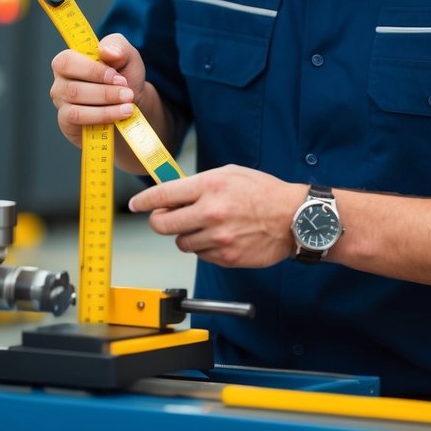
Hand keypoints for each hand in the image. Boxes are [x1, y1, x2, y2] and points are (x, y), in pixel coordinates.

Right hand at [49, 34, 145, 148]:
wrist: (131, 105)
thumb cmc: (124, 77)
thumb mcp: (127, 56)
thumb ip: (117, 46)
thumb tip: (106, 50)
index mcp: (68, 61)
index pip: (68, 62)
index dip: (92, 70)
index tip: (117, 77)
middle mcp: (60, 82)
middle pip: (73, 89)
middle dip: (105, 93)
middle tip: (128, 94)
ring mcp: (61, 104)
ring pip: (76, 108)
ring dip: (106, 108)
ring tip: (128, 107)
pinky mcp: (67, 123)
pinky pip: (79, 121)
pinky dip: (102, 118)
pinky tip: (120, 116)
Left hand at [128, 165, 306, 267]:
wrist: (295, 219)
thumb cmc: (264, 192)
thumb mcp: (230, 173)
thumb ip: (198, 183)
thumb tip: (171, 193)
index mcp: (210, 186)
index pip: (163, 195)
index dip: (143, 201)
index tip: (135, 204)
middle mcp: (211, 212)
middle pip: (162, 225)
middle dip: (159, 221)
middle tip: (167, 217)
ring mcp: (218, 238)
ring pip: (181, 242)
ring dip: (186, 235)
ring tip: (206, 225)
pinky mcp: (226, 257)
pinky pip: (200, 254)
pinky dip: (204, 247)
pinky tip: (221, 237)